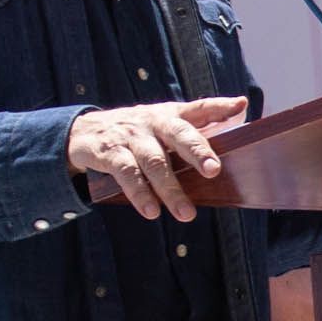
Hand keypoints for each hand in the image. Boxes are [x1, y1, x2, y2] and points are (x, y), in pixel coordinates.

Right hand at [68, 95, 249, 218]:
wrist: (81, 131)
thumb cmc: (136, 132)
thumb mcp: (162, 124)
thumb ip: (197, 124)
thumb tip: (239, 113)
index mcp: (169, 115)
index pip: (198, 107)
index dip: (219, 106)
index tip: (240, 106)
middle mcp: (152, 122)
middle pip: (178, 133)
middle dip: (197, 151)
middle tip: (213, 171)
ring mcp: (130, 137)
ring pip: (154, 161)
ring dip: (170, 189)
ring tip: (185, 214)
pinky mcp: (109, 153)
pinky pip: (127, 174)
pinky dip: (139, 193)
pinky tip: (151, 211)